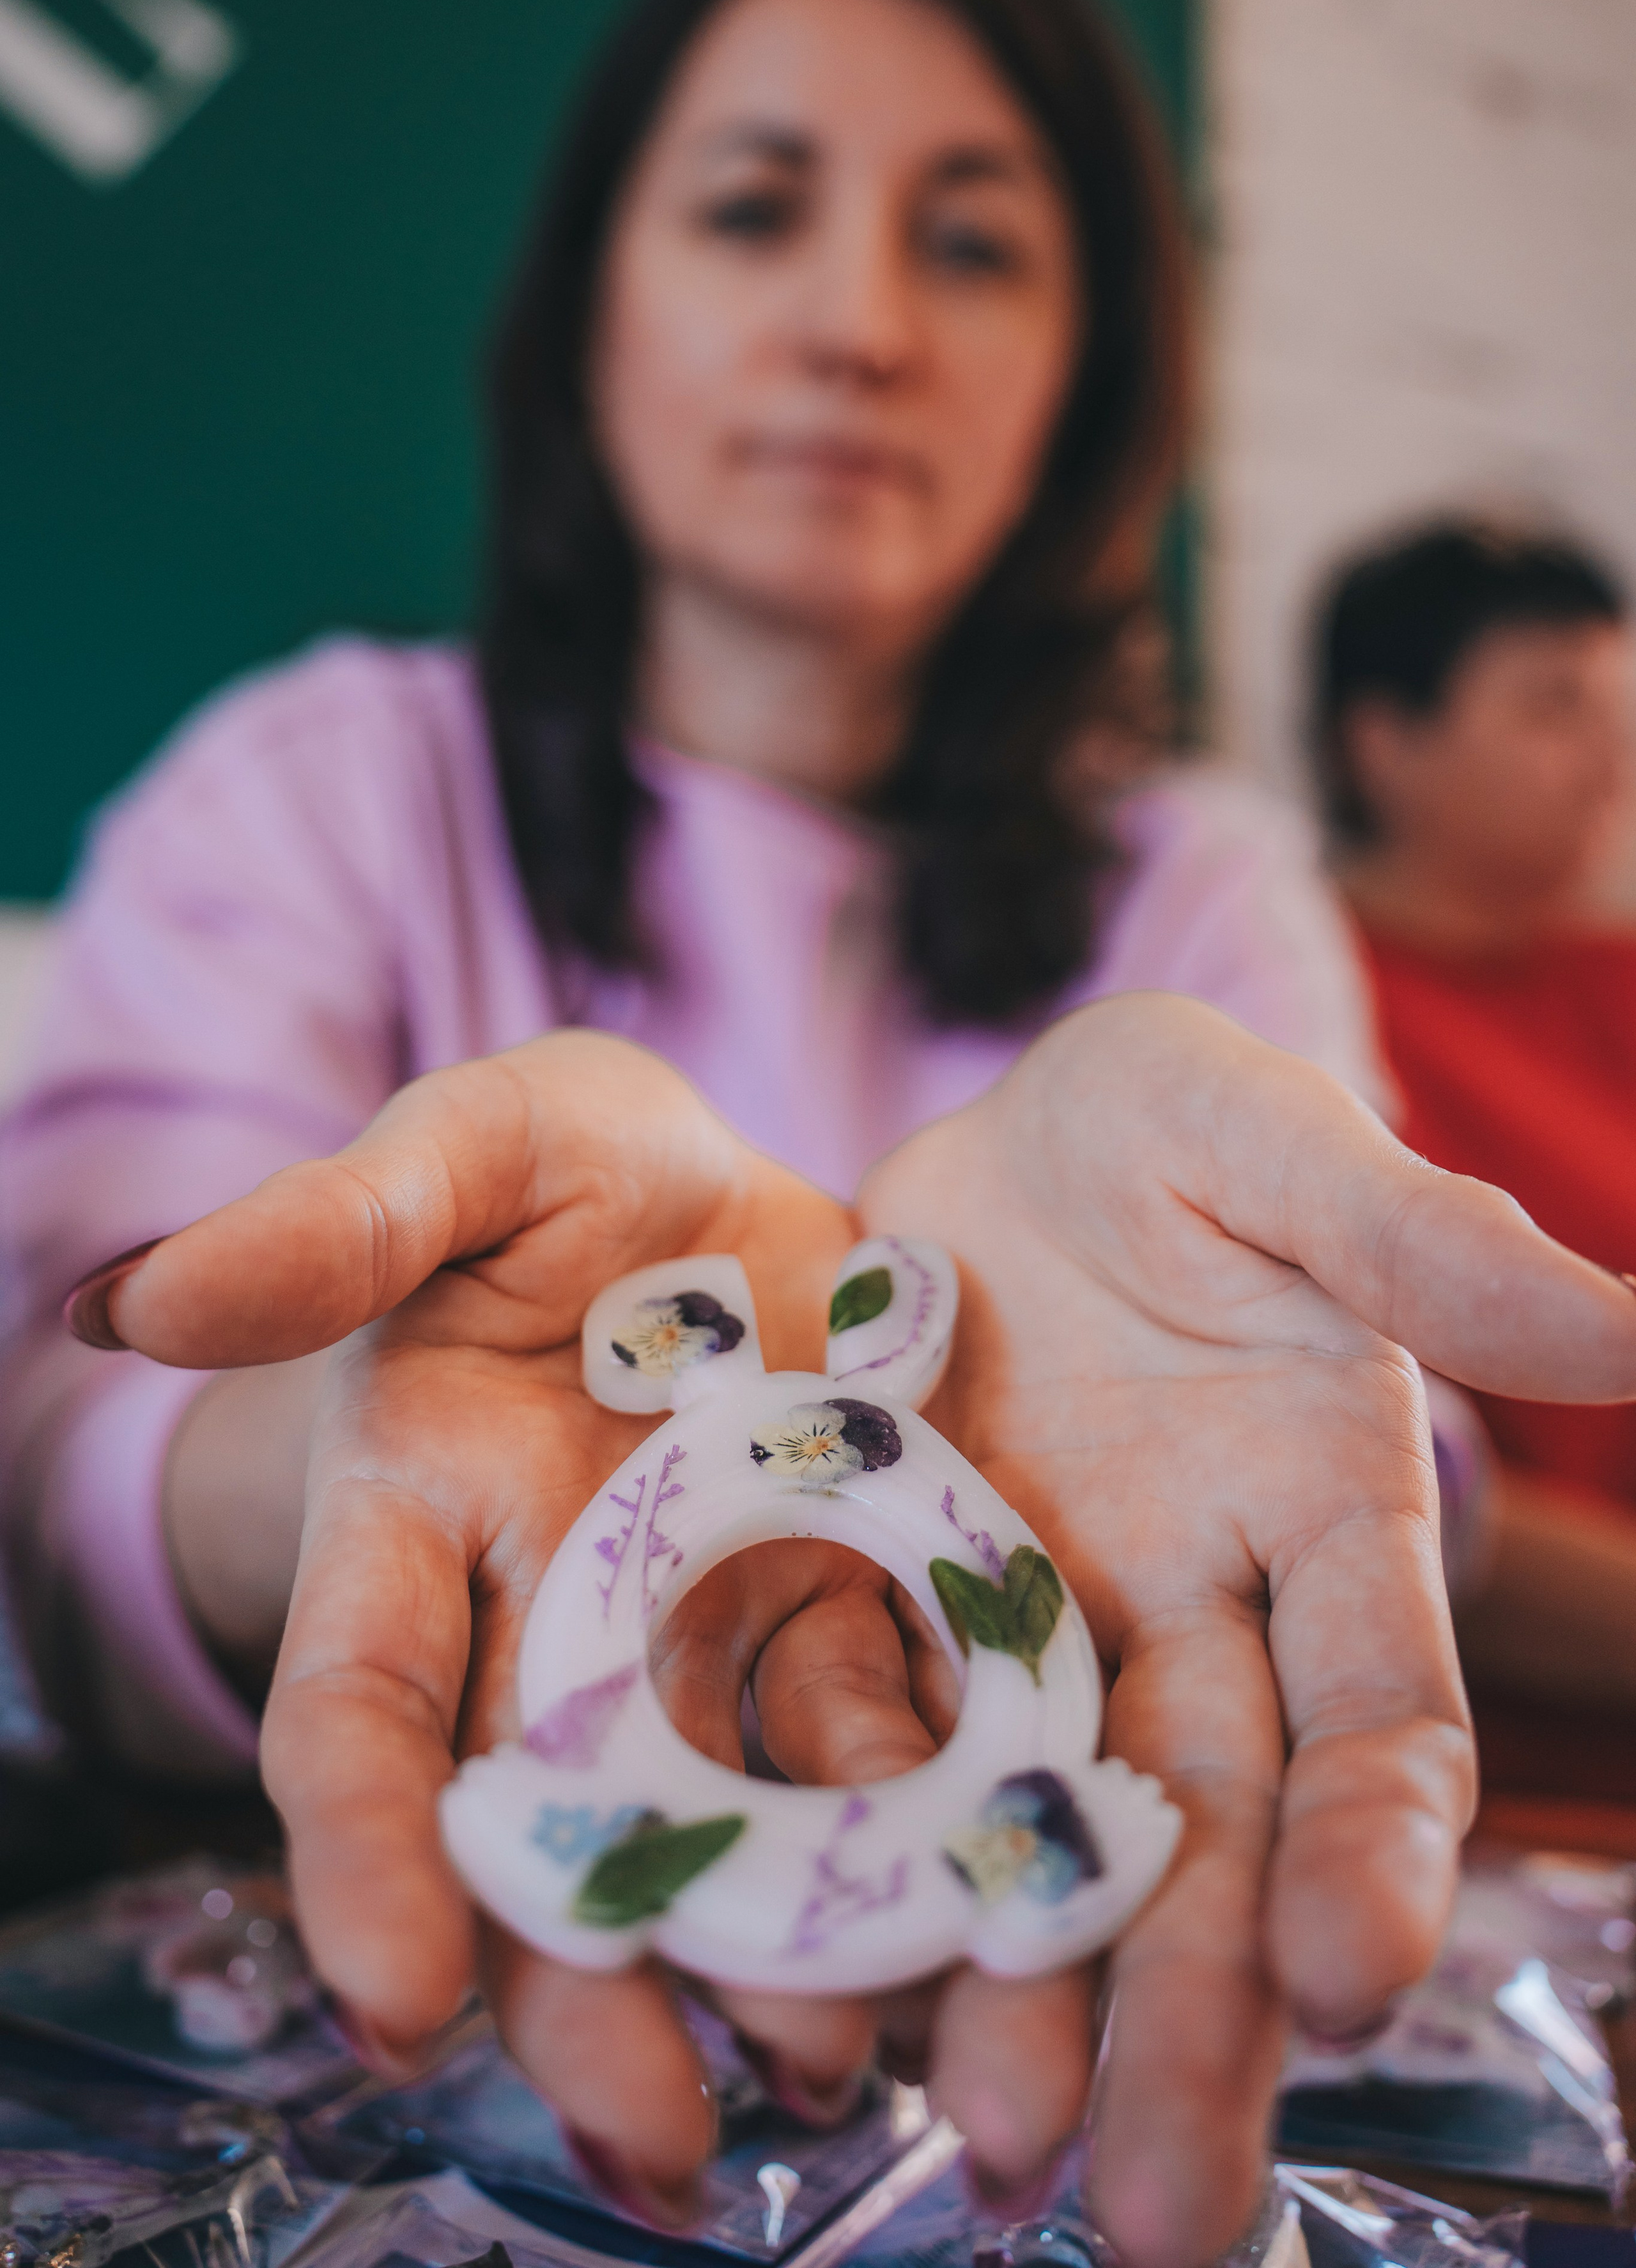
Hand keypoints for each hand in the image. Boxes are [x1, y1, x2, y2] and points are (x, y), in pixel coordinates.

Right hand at [96, 1034, 1086, 2226]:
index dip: (362, 1858)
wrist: (721, 1183)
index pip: (358, 1718)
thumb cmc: (555, 1166)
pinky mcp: (852, 1604)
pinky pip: (880, 1733)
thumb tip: (130, 1304)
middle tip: (660, 2147)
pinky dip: (922, 1820)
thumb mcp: (462, 1151)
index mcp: (420, 1525)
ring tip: (836, 2069)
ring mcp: (709, 1628)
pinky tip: (979, 1911)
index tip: (394, 2004)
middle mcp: (555, 1621)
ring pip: (723, 1821)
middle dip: (590, 1996)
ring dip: (776, 1952)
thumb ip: (331, 1224)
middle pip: (549, 1835)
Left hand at [858, 991, 1635, 2266]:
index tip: (1353, 1972)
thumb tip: (1628, 1327)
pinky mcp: (895, 1611)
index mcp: (1320, 1511)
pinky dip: (862, 1857)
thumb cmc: (1158, 1122)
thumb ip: (1412, 1238)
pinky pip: (881, 1751)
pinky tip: (825, 1987)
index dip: (1378, 1840)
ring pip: (1056, 1835)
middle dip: (1203, 2012)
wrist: (987, 1136)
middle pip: (1218, 1833)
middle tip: (1169, 2218)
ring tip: (1005, 2167)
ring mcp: (1043, 1627)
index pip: (1379, 1708)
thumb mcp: (1258, 1135)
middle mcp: (1200, 1608)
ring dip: (1040, 1999)